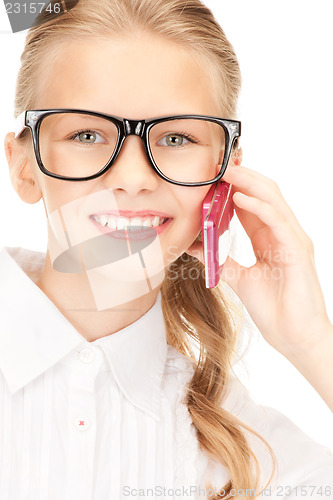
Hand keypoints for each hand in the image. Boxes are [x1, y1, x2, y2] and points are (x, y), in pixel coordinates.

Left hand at [186, 165, 331, 358]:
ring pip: (273, 200)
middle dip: (242, 178)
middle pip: (264, 194)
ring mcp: (292, 239)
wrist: (294, 337)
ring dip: (249, 183)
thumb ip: (220, 261)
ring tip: (227, 172)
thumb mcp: (239, 279)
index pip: (251, 205)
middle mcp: (282, 234)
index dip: (233, 188)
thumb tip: (196, 247)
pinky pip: (278, 220)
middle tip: (218, 165)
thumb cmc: (274, 310)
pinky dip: (259, 206)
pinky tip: (240, 197)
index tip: (212, 178)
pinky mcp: (298, 250)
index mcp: (269, 239)